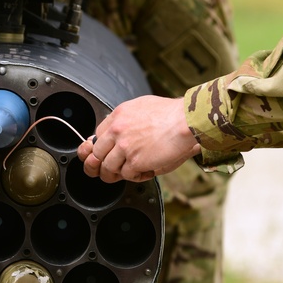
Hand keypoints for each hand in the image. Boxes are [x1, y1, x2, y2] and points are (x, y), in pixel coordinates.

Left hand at [78, 95, 199, 182]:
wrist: (185, 121)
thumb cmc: (170, 113)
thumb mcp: (141, 106)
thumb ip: (126, 118)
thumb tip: (119, 129)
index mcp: (118, 116)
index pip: (98, 135)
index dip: (103, 146)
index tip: (108, 152)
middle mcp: (117, 131)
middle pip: (97, 154)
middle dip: (104, 163)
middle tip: (114, 166)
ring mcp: (124, 147)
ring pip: (108, 167)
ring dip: (119, 172)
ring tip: (131, 170)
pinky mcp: (135, 161)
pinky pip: (127, 175)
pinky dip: (136, 176)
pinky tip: (145, 171)